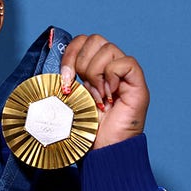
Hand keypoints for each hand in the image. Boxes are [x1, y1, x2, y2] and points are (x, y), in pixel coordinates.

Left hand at [60, 34, 148, 148]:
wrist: (103, 151)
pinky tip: (108, 96)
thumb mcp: (69, 100)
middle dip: (80, 63)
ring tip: (96, 97)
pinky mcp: (137, 84)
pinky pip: (125, 63)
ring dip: (95, 74)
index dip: (70, 54)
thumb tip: (52, 71)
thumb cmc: (87, 131)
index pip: (82, 41)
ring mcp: (125, 75)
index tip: (65, 79)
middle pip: (94, 39)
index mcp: (94, 69)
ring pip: (108, 49)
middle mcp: (111, 68)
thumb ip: (66, 81)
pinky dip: (112, 77)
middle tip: (81, 89)